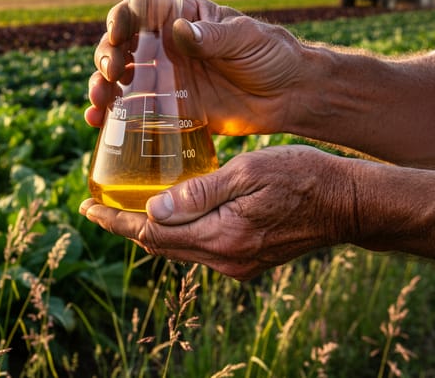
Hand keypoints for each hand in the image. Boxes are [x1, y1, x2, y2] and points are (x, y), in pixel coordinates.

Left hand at [79, 145, 356, 280]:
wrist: (348, 204)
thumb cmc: (302, 177)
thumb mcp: (249, 172)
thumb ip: (200, 193)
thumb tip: (153, 209)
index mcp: (222, 236)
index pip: (153, 233)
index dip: (116, 221)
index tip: (86, 209)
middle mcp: (226, 258)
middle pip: (160, 245)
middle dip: (125, 227)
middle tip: (97, 208)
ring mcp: (237, 263)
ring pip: (178, 247)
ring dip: (150, 229)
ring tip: (126, 207)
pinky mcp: (247, 259)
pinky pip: (199, 247)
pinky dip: (176, 231)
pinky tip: (169, 211)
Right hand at [85, 0, 307, 135]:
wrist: (290, 96)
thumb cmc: (272, 55)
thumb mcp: (247, 38)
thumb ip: (213, 35)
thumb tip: (180, 29)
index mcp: (182, 18)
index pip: (140, 11)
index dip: (121, 19)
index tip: (117, 35)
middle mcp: (166, 47)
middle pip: (120, 45)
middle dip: (105, 57)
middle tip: (111, 74)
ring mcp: (166, 79)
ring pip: (120, 79)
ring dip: (101, 87)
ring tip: (98, 101)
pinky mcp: (170, 109)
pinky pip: (134, 111)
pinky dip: (112, 116)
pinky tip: (98, 122)